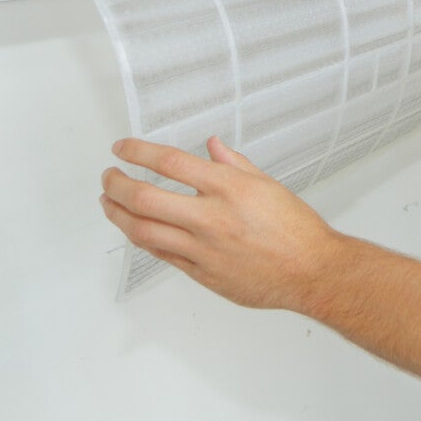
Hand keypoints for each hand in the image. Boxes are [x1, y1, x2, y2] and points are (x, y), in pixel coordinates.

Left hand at [100, 136, 336, 309]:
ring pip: (144, 230)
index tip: (122, 148)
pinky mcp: (202, 274)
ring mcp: (204, 248)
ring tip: (109, 203)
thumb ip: (234, 163)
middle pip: (144, 197)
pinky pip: (161, 255)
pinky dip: (143, 239)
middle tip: (109, 176)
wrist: (312, 271)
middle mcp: (212, 217)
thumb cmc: (297, 229)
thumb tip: (212, 146)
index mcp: (229, 188)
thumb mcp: (267, 185)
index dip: (137, 152)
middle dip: (116, 183)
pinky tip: (136, 229)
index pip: (169, 162)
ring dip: (118, 214)